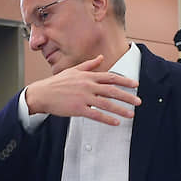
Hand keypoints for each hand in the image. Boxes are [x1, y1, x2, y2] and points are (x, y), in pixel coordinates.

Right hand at [25, 55, 140, 125]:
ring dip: (121, 109)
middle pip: (112, 90)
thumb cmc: (56, 83)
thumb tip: (101, 58)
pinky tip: (115, 122)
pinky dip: (107, 119)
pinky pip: (96, 114)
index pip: (111, 77)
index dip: (125, 80)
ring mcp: (83, 97)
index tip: (135, 84)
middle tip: (138, 101)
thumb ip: (89, 65)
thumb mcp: (73, 70)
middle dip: (127, 96)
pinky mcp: (78, 109)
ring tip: (131, 114)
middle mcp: (88, 85)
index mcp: (88, 76)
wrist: (42, 94)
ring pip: (107, 103)